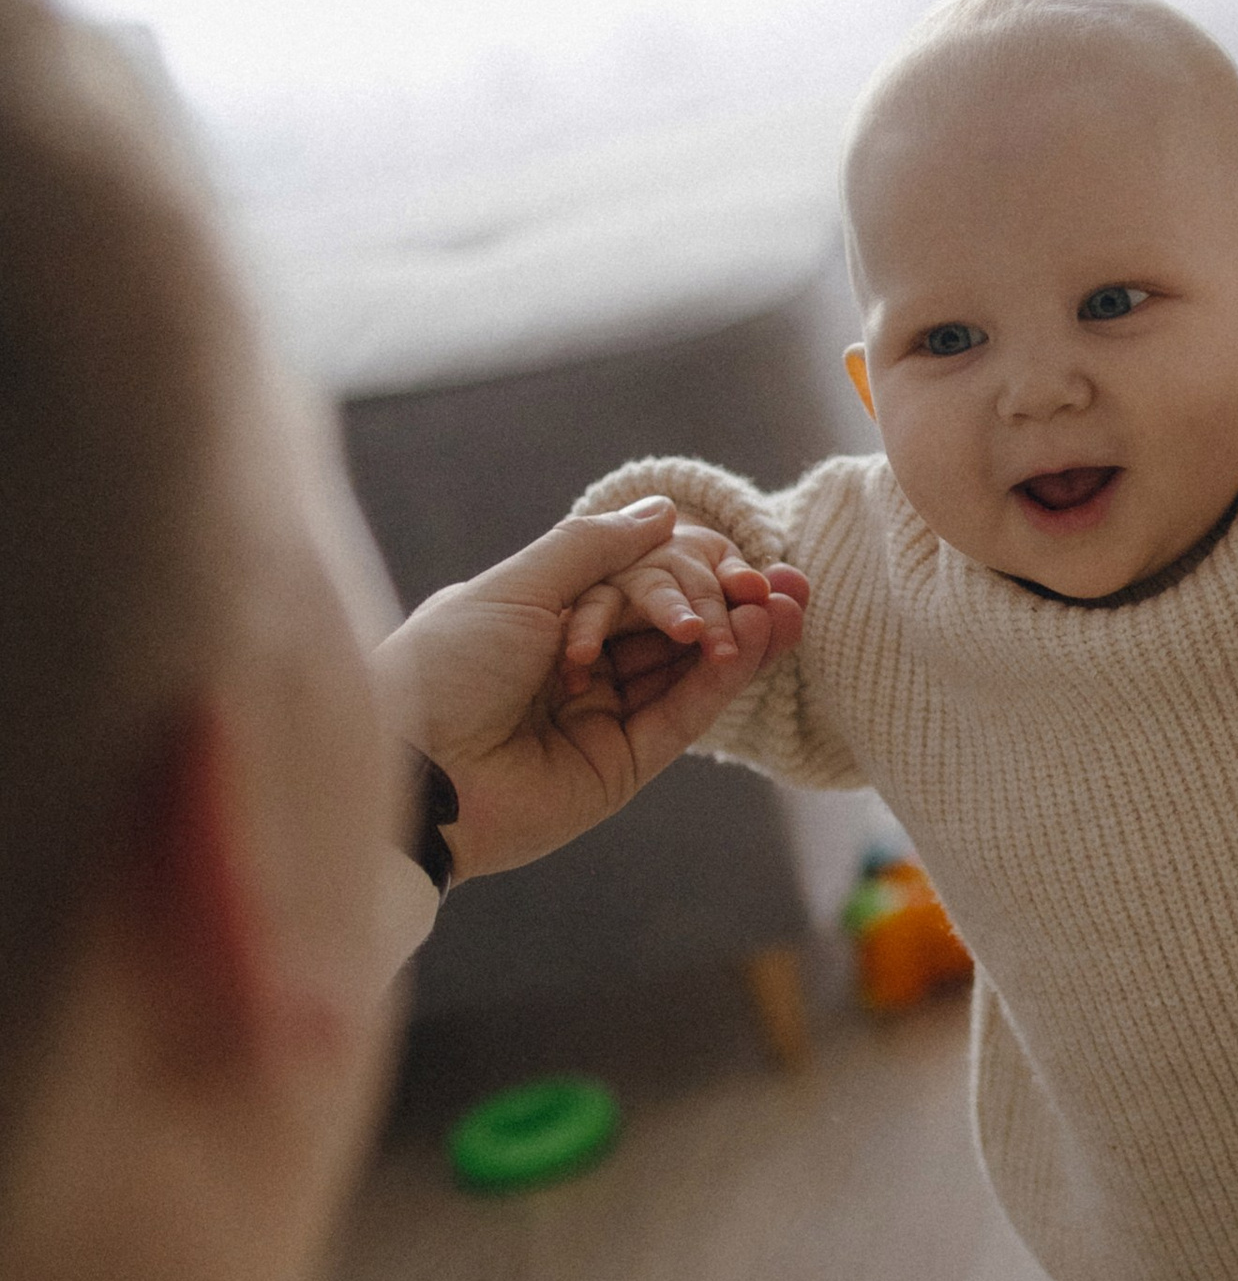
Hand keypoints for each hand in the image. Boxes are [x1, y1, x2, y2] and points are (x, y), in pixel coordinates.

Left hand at [372, 502, 809, 882]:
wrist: (414, 768)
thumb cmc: (444, 667)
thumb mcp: (516, 587)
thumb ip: (594, 548)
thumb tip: (663, 512)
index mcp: (544, 616)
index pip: (636, 579)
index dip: (688, 566)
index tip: (737, 555)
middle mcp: (577, 663)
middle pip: (670, 622)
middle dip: (724, 599)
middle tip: (771, 587)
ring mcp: (601, 715)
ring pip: (687, 668)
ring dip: (737, 636)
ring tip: (780, 608)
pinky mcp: (621, 764)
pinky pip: (683, 714)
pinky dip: (722, 678)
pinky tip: (752, 640)